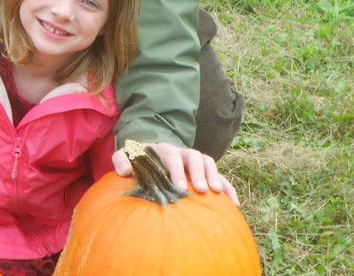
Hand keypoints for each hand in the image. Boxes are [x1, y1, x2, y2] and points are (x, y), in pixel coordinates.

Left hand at [111, 142, 239, 205]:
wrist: (151, 154)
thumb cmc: (138, 159)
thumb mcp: (125, 155)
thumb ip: (120, 159)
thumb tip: (124, 171)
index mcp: (164, 149)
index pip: (172, 156)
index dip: (176, 169)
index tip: (178, 185)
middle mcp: (182, 153)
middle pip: (194, 156)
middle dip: (198, 172)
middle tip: (200, 189)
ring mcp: (195, 162)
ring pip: (208, 162)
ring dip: (215, 176)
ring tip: (216, 193)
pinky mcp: (206, 172)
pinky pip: (221, 178)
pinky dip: (228, 188)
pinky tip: (233, 204)